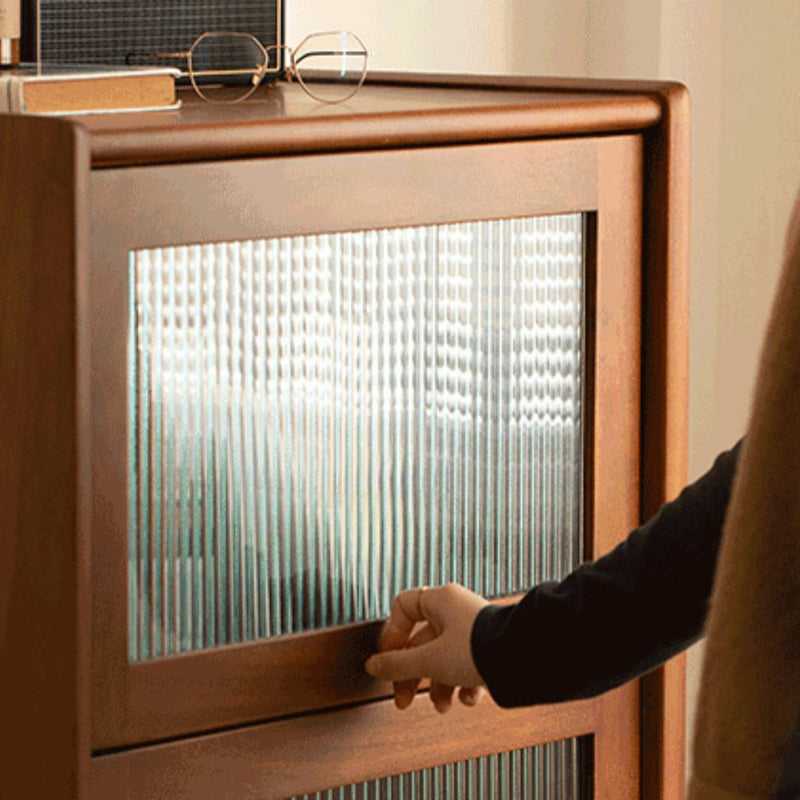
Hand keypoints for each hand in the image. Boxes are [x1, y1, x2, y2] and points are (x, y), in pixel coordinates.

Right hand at [364, 583, 488, 712]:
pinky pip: (465, 664)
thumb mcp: (431, 661)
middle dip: (413, 675)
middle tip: (404, 700)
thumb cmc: (480, 649)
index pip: (402, 608)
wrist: (524, 659)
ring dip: (439, 686)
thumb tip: (373, 666)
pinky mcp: (488, 647)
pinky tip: (467, 698)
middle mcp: (455, 610)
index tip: (388, 661)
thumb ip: (397, 665)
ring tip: (443, 705)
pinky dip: (462, 684)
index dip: (392, 636)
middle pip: (421, 642)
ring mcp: (472, 629)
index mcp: (439, 600)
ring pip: (443, 657)